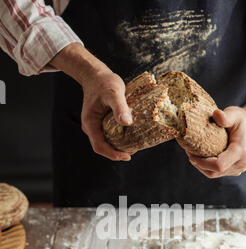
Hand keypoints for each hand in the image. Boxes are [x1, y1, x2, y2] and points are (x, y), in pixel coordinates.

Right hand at [50, 43, 132, 160]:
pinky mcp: (100, 123)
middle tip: (134, 151)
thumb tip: (127, 123)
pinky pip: (108, 135)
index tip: (128, 155)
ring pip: (106, 142)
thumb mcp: (114, 92)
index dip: (113, 154)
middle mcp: (91, 127)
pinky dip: (118, 138)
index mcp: (90, 123)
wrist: (95, 75)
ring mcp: (95, 126)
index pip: (100, 147)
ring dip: (118, 147)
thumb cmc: (104, 82)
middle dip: (118, 152)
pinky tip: (129, 136)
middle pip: (103, 147)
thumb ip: (119, 107)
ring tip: (134, 146)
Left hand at [187, 88, 245, 177]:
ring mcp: (239, 168)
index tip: (191, 152)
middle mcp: (241, 163)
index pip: (218, 165)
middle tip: (189, 152)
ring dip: (202, 167)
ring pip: (215, 174)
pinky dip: (208, 167)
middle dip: (199, 164)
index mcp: (241, 151)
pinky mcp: (235, 169)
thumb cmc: (242, 119)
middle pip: (215, 172)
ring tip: (193, 155)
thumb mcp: (234, 114)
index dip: (202, 162)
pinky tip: (202, 157)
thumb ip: (225, 116)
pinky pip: (218, 173)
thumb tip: (216, 114)